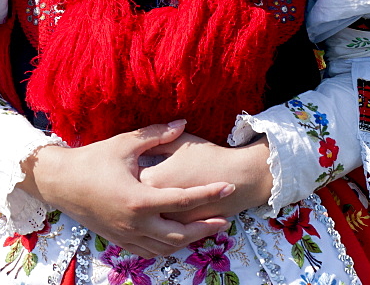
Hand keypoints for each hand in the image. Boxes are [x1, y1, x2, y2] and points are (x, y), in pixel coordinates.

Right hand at [20, 121, 234, 256]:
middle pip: (181, 234)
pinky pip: (149, 251)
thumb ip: (156, 134)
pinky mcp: (118, 241)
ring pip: (166, 248)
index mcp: (140, 199)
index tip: (228, 186)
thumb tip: (182, 122)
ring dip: (189, 240)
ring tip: (206, 229)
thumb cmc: (92, 160)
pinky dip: (167, 247)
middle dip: (205, 228)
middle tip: (225, 218)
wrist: (60, 183)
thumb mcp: (126, 143)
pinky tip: (177, 238)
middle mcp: (136, 224)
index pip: (184, 199)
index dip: (210, 193)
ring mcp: (126, 236)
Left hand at [139, 131, 271, 221]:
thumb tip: (140, 139)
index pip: (130, 176)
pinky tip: (158, 213)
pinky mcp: (180, 231)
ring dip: (143, 210)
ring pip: (146, 220)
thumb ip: (157, 137)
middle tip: (131, 180)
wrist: (239, 178)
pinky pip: (161, 232)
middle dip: (132, 190)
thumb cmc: (208, 156)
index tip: (131, 161)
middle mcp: (156, 206)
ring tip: (143, 197)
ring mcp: (168, 222)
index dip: (130, 168)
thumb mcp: (179, 142)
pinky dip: (156, 224)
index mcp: (152, 181)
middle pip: (134, 199)